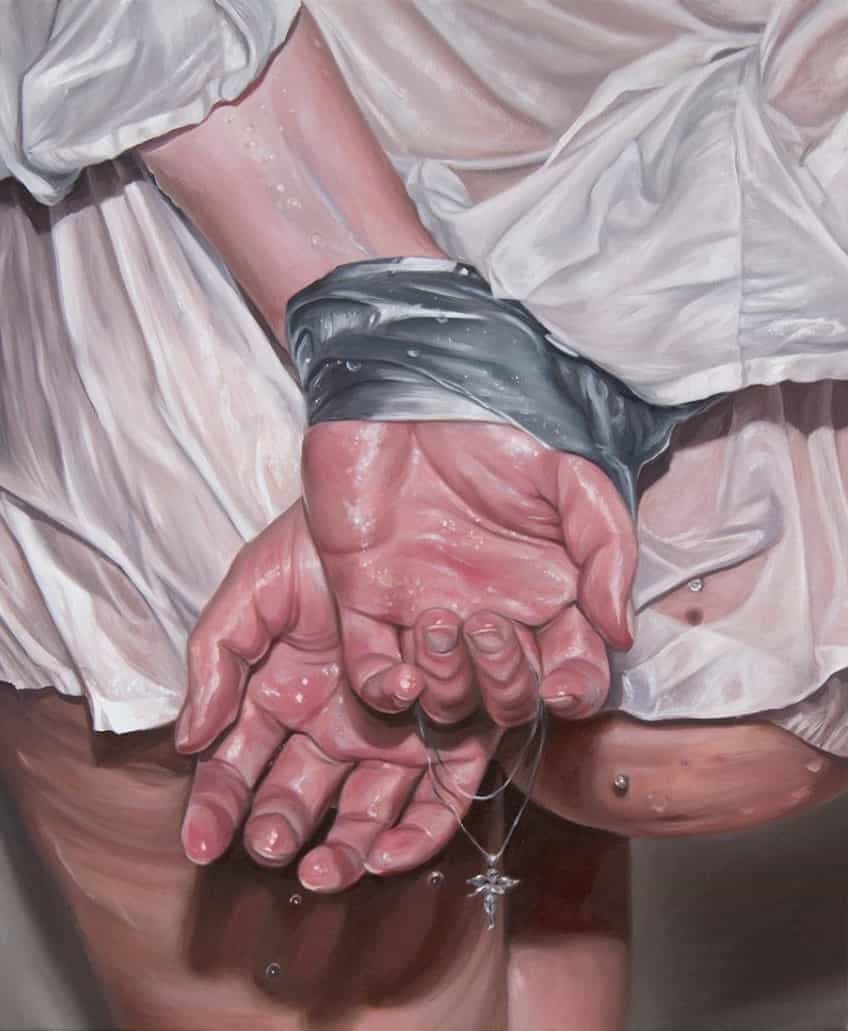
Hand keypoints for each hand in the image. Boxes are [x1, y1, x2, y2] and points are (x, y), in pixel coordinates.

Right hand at [176, 501, 495, 888]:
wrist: (399, 504)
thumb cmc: (316, 546)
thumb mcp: (252, 591)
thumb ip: (215, 660)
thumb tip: (188, 740)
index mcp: (281, 698)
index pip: (238, 765)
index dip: (216, 806)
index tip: (200, 844)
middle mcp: (333, 725)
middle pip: (301, 796)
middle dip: (281, 829)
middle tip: (270, 849)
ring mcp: (393, 731)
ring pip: (368, 808)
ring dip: (348, 847)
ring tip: (328, 869)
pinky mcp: (454, 728)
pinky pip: (441, 791)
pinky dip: (420, 828)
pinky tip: (393, 851)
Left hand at [302, 421, 636, 726]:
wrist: (406, 387)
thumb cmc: (493, 427)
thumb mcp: (569, 476)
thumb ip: (605, 549)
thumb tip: (621, 632)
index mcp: (545, 591)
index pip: (572, 668)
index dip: (575, 689)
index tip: (564, 686)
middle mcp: (489, 613)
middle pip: (509, 696)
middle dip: (507, 684)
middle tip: (490, 626)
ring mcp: (425, 611)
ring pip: (444, 696)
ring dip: (448, 684)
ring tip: (443, 620)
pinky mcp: (364, 601)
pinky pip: (371, 673)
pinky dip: (385, 691)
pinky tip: (401, 675)